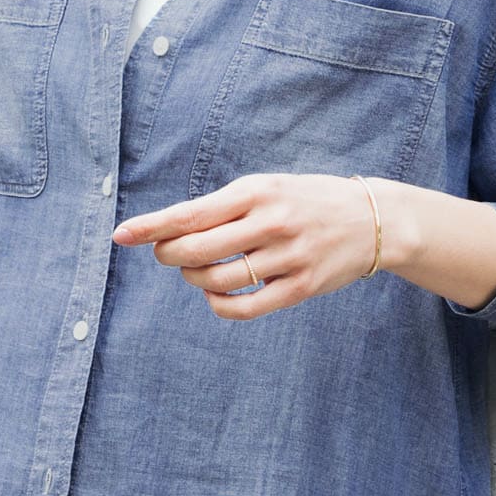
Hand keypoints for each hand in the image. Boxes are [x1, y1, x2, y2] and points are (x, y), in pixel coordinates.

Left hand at [111, 172, 387, 318]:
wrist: (374, 219)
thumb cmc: (306, 201)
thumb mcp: (268, 188)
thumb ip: (223, 207)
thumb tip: (168, 231)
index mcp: (257, 191)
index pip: (190, 213)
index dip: (151, 227)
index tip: (121, 235)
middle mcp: (271, 222)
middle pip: (196, 249)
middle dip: (169, 255)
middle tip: (167, 255)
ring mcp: (288, 257)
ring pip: (216, 280)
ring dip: (194, 279)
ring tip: (196, 271)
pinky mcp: (301, 287)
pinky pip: (245, 307)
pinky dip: (219, 305)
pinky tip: (215, 296)